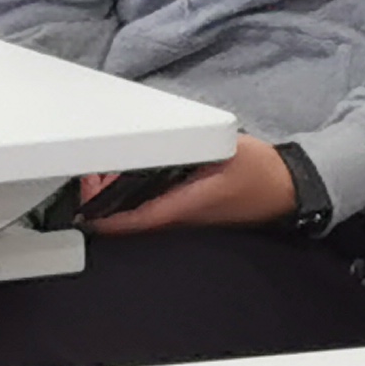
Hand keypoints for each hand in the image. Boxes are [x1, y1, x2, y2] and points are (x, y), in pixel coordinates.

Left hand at [88, 140, 295, 236]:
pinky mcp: (185, 213)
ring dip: (115, 199)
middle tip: (89, 176)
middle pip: (124, 220)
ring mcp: (180, 219)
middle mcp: (175, 219)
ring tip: (103, 173)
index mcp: (181, 207)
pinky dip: (131, 197)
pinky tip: (129, 178)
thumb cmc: (258, 171)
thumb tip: (155, 145)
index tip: (78, 202)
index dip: (98, 215)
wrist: (286, 189)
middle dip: (100, 202)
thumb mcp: (226, 152)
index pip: (128, 220)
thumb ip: (190, 149)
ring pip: (134, 216)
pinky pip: (148, 210)